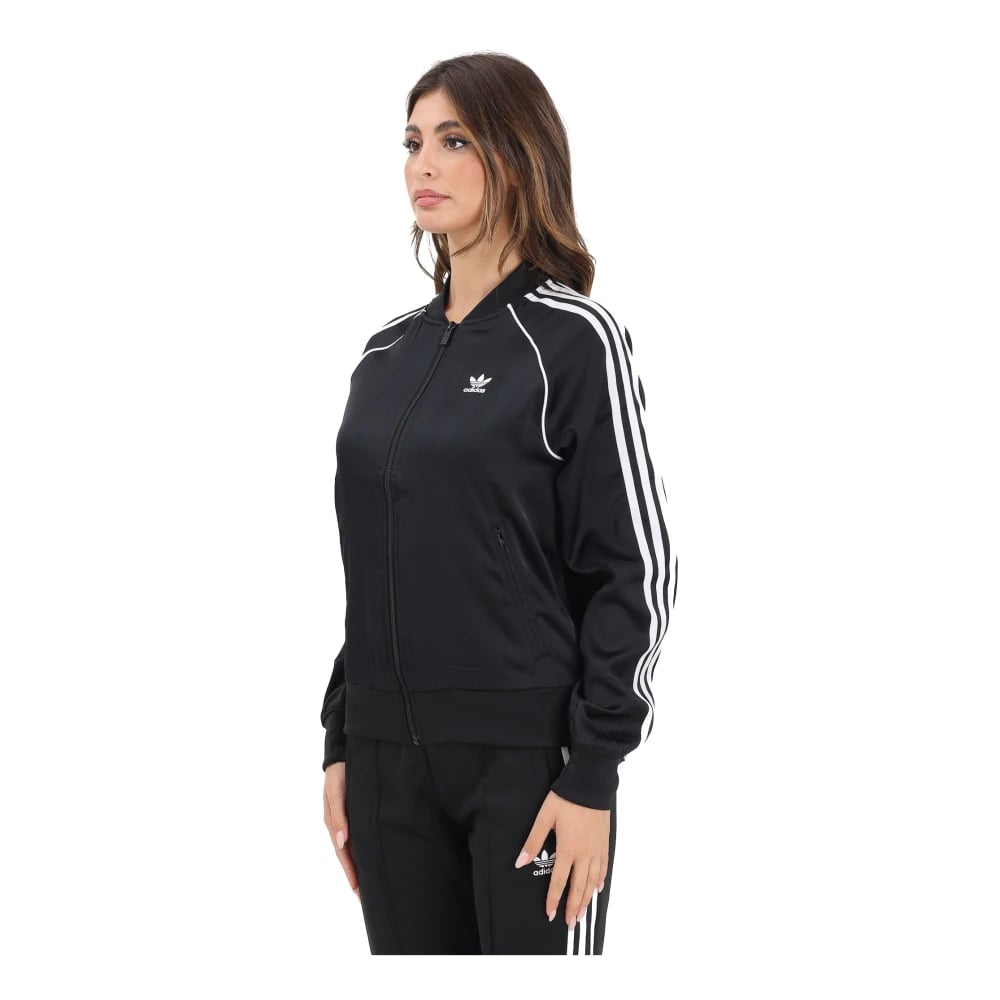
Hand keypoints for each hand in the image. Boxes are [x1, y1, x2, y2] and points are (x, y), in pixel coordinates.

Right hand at [323, 761, 360, 900]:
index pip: (343, 853)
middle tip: (364, 898)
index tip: (358, 890)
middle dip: (355, 876)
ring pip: (352, 849)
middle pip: (347, 856)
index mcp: (333, 822)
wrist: (342, 755)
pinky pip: (357, 838)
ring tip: (366, 886)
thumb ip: (339, 815)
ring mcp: (346, 821)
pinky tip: (368, 859)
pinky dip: (360, 852)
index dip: (350, 872)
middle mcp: (339, 825)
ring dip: (358, 866)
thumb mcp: (336, 791)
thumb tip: (342, 841)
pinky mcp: (354, 814)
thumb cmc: (339, 773)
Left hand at [513, 790, 609, 928]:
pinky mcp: (604, 842)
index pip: (559, 881)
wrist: (590, 783)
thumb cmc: (565, 798)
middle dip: (572, 906)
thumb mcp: (545, 817)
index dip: (554, 899)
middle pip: (578, 886)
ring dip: (587, 899)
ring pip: (592, 880)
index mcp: (567, 849)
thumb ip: (533, 841)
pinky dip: (601, 879)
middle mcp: (584, 853)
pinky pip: (604, 866)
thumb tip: (520, 862)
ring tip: (582, 913)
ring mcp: (596, 849)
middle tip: (569, 923)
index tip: (550, 914)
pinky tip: (598, 888)